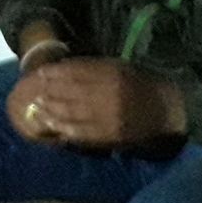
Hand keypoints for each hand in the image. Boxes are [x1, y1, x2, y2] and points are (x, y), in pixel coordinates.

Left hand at [5, 58, 185, 147]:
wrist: (167, 110)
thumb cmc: (141, 84)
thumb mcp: (120, 67)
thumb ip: (94, 68)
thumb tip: (62, 70)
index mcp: (113, 74)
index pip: (75, 72)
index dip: (55, 73)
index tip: (40, 73)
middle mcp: (109, 95)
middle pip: (69, 92)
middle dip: (49, 92)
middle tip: (34, 91)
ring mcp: (109, 117)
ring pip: (72, 113)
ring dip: (51, 110)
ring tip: (37, 107)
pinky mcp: (110, 135)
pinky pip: (81, 132)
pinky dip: (63, 128)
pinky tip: (52, 124)